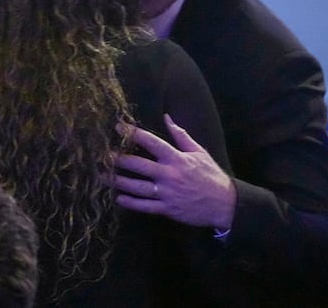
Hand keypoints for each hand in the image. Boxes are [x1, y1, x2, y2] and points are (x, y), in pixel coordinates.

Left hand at [110, 114, 235, 228]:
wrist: (225, 204)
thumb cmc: (211, 175)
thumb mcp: (199, 152)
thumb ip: (181, 135)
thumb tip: (167, 117)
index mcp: (177, 159)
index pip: (152, 143)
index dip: (134, 133)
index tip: (118, 126)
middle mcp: (170, 175)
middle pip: (139, 166)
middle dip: (120, 160)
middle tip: (103, 155)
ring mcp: (167, 193)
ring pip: (138, 187)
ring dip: (118, 182)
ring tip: (102, 176)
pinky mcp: (168, 209)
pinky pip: (145, 206)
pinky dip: (131, 203)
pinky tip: (118, 198)